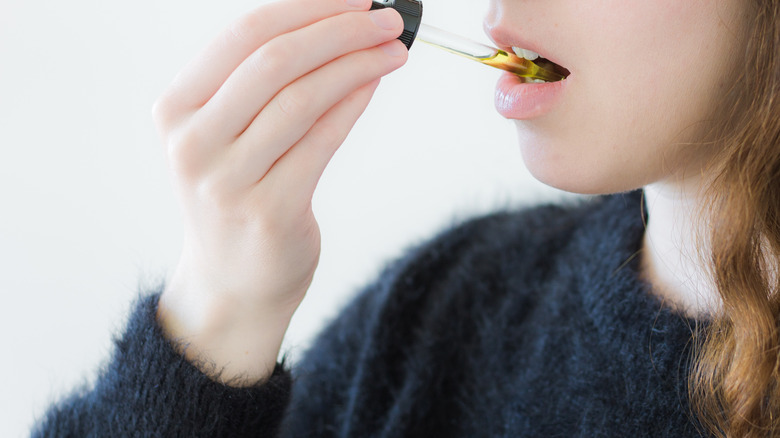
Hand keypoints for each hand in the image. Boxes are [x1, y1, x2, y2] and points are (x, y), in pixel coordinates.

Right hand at [151, 0, 406, 383]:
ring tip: (394, 51)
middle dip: (341, 30)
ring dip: (357, 65)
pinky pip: (322, 142)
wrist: (232, 283)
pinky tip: (375, 84)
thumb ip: (261, 85)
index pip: (245, 35)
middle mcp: (193, 143)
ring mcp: (227, 181)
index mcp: (176, 110)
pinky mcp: (269, 212)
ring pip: (304, 98)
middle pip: (276, 60)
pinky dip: (354, 105)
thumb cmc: (237, 196)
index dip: (307, 8)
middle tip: (387, 20)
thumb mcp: (225, 136)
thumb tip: (331, 26)